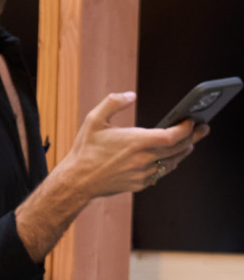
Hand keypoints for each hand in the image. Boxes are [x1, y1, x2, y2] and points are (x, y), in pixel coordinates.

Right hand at [61, 91, 203, 198]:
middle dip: (194, 137)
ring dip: (184, 151)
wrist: (77, 180)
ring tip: (190, 142)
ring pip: (172, 163)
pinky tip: (171, 157)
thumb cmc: (85, 150)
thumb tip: (130, 95)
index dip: (187, 128)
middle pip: (179, 149)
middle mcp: (143, 159)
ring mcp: (142, 174)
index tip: (192, 120)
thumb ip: (113, 102)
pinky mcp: (140, 184)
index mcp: (135, 142)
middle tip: (203, 128)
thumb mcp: (94, 119)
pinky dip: (169, 164)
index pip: (172, 136)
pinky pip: (161, 173)